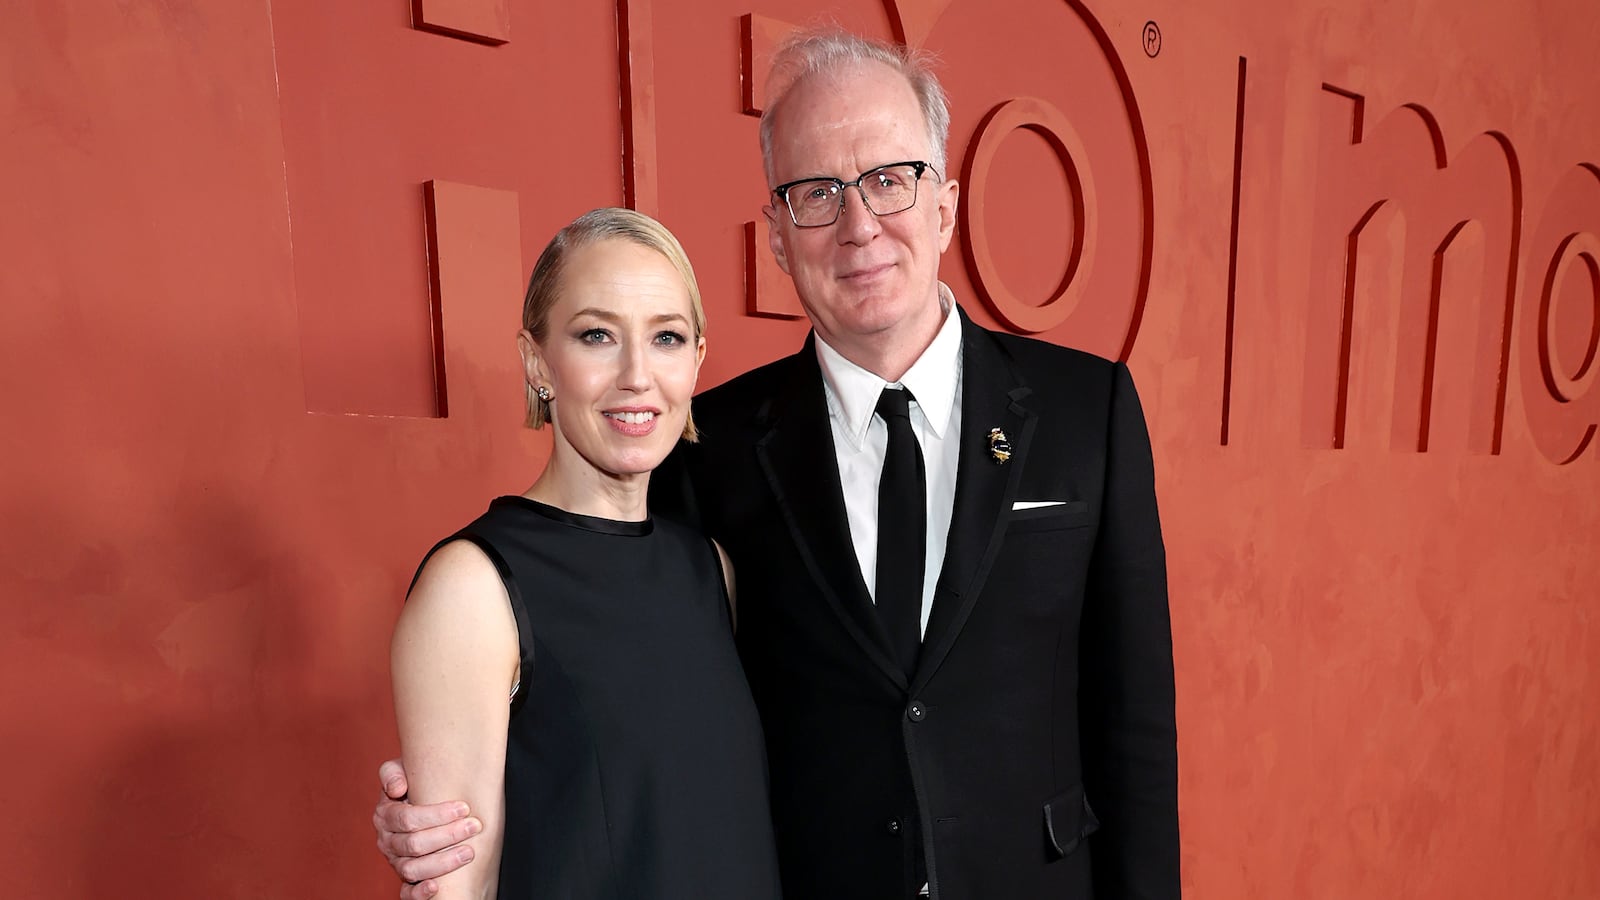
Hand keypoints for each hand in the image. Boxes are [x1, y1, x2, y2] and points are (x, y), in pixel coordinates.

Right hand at [374, 758, 481, 899]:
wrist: (416, 801)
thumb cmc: (413, 785)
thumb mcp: (401, 771)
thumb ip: (393, 772)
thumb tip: (397, 787)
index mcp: (385, 815)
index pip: (407, 819)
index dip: (437, 814)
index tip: (464, 807)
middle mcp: (388, 841)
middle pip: (413, 844)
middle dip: (448, 835)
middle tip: (474, 826)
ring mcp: (395, 861)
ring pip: (411, 869)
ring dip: (442, 863)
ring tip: (469, 852)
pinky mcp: (404, 880)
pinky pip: (405, 893)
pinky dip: (419, 892)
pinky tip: (436, 887)